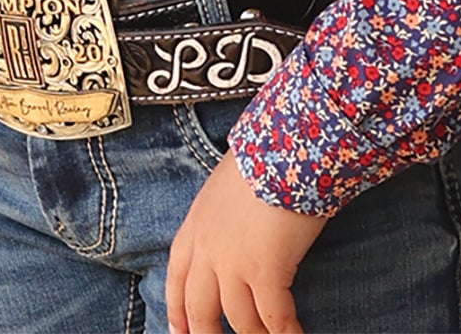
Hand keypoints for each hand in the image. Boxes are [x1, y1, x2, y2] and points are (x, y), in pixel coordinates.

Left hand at [165, 150, 325, 333]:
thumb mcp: (226, 185)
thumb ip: (221, 214)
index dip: (176, 310)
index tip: (179, 332)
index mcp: (195, 225)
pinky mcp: (266, 272)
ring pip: (240, 321)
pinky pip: (275, 319)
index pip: (176, 277)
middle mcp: (208, 250)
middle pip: (200, 310)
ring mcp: (234, 264)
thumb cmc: (263, 156)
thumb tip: (233, 227)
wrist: (283, 145)